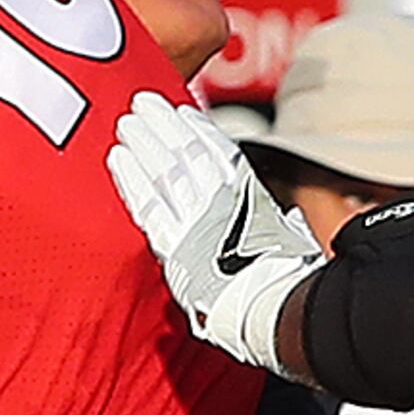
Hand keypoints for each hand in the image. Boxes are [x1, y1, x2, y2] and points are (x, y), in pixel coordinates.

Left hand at [105, 91, 319, 370]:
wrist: (274, 311)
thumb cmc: (289, 282)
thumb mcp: (295, 240)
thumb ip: (285, 224)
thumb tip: (292, 219)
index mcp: (250, 197)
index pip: (220, 153)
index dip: (199, 130)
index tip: (183, 112)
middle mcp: (220, 203)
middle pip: (186, 153)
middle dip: (164, 126)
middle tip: (143, 103)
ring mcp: (194, 222)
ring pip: (164, 172)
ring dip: (145, 143)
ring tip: (126, 123)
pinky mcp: (173, 246)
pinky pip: (147, 206)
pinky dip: (131, 179)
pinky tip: (117, 158)